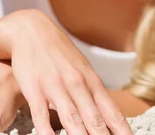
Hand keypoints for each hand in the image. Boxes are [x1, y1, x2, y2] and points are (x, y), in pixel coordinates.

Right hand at [0, 10, 131, 134]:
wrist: (32, 30)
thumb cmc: (59, 52)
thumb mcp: (81, 68)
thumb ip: (92, 92)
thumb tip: (108, 114)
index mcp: (91, 80)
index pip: (111, 110)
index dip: (122, 129)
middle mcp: (77, 84)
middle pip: (94, 118)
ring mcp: (56, 87)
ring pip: (72, 118)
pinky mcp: (34, 90)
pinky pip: (42, 116)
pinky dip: (47, 132)